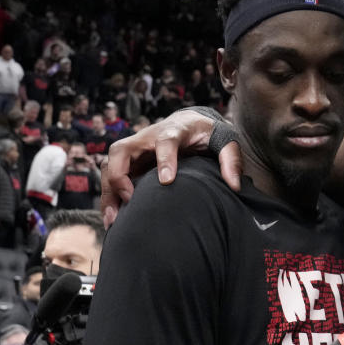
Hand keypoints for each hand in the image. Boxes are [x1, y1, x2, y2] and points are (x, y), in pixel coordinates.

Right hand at [100, 110, 240, 227]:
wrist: (193, 123)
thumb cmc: (208, 133)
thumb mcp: (225, 140)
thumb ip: (231, 159)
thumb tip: (234, 185)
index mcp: (175, 130)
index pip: (166, 140)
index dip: (164, 159)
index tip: (166, 181)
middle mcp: (148, 138)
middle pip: (122, 149)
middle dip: (121, 175)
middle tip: (131, 200)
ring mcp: (136, 150)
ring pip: (110, 165)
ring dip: (109, 192)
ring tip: (114, 220)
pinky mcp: (131, 163)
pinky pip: (112, 178)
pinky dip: (109, 199)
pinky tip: (114, 221)